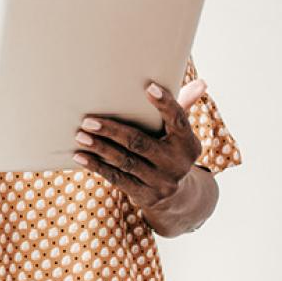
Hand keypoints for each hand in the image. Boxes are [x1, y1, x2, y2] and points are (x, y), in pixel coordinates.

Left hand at [71, 78, 207, 210]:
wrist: (178, 197)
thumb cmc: (172, 151)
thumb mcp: (181, 134)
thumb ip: (184, 107)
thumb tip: (201, 83)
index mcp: (188, 143)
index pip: (178, 119)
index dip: (165, 104)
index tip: (148, 87)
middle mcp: (176, 163)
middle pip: (141, 143)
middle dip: (113, 131)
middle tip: (89, 120)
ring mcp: (161, 182)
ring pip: (126, 161)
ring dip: (100, 148)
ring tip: (80, 135)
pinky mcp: (146, 195)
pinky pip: (118, 178)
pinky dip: (98, 166)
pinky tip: (81, 156)